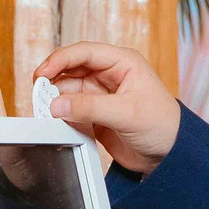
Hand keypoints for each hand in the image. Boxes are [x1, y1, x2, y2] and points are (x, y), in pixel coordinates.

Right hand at [35, 43, 181, 174]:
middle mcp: (110, 75)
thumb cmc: (162, 126)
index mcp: (123, 63)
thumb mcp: (126, 113)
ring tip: (47, 111)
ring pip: (68, 90)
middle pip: (71, 69)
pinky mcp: (96, 115)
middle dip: (54, 80)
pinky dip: (62, 115)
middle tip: (38, 94)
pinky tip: (58, 121)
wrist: (170, 157)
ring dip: (56, 100)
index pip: (84, 52)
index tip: (42, 73)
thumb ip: (90, 108)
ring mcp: (101, 95)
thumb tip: (56, 105)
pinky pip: (72, 110)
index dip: (60, 59)